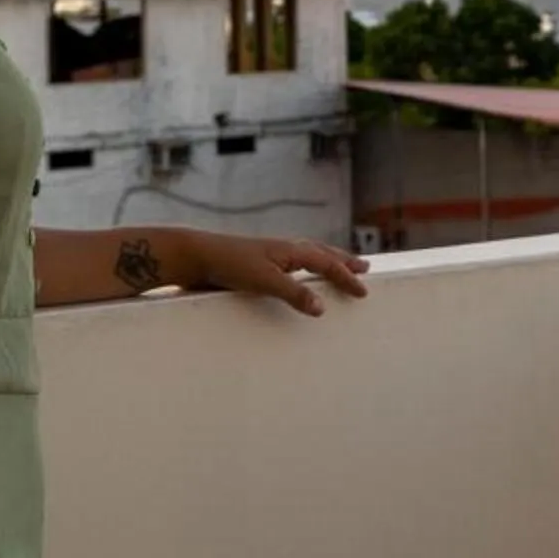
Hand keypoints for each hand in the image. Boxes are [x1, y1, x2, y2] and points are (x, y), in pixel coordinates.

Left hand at [176, 232, 372, 315]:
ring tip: (335, 266)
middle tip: (362, 267)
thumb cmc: (230, 265)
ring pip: (307, 255)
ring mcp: (270, 255)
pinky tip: (296, 276)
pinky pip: (291, 264)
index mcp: (291, 250)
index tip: (364, 291)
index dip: (346, 278)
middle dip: (342, 262)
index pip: (327, 264)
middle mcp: (284, 249)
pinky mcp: (257, 264)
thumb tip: (322, 308)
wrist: (194, 256)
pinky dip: (304, 268)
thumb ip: (293, 294)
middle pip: (321, 253)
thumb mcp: (264, 281)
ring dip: (325, 261)